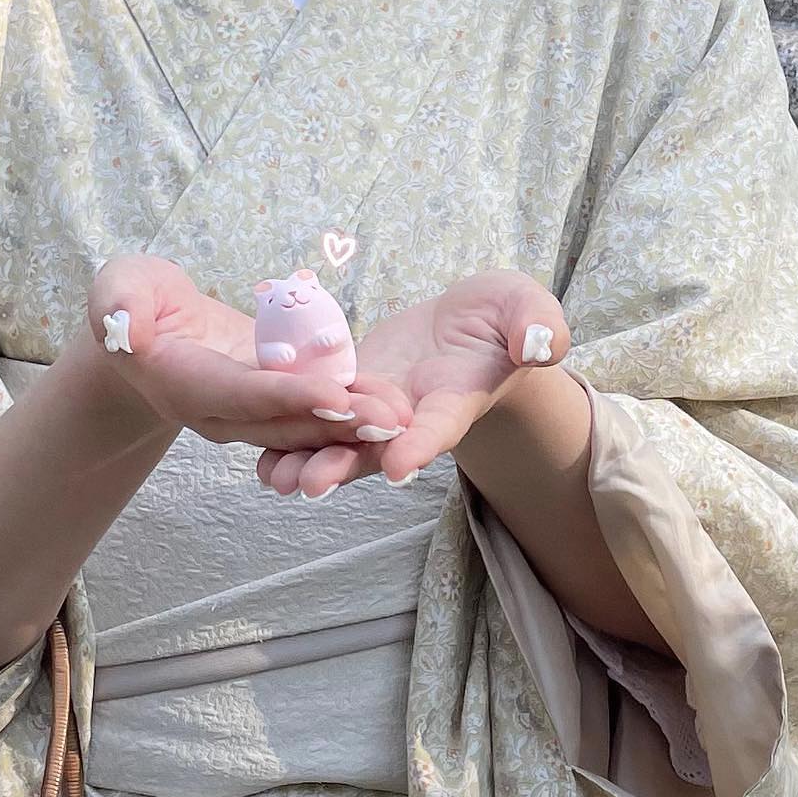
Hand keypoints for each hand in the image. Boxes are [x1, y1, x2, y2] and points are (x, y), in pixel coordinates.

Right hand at [89, 255, 411, 450]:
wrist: (148, 332)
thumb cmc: (132, 301)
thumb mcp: (118, 287)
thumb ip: (118, 304)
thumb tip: (124, 327)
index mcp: (184, 385)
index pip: (241, 395)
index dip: (287, 397)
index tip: (333, 395)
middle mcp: (222, 414)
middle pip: (285, 423)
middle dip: (339, 423)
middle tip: (390, 420)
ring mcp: (250, 416)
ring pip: (306, 427)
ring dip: (355, 426)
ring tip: (404, 419)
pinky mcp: (274, 405)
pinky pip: (315, 412)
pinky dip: (355, 411)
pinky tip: (397, 406)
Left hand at [257, 271, 568, 495]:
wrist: (472, 327)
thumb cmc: (506, 320)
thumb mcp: (528, 310)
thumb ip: (537, 327)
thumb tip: (543, 342)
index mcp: (454, 400)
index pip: (438, 426)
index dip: (419, 445)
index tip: (399, 466)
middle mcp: (410, 416)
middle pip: (375, 449)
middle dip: (343, 466)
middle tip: (309, 485)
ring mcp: (377, 409)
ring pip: (339, 442)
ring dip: (306, 461)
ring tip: (274, 479)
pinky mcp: (350, 393)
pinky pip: (318, 418)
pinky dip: (290, 434)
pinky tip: (254, 448)